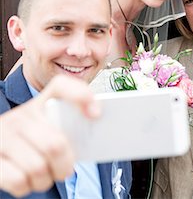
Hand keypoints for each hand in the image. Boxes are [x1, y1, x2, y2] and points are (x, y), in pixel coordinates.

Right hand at [0, 75, 100, 196]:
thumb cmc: (35, 142)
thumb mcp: (52, 128)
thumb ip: (74, 128)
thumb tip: (102, 140)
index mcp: (42, 104)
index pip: (62, 86)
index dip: (82, 96)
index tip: (96, 114)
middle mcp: (21, 116)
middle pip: (56, 144)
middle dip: (65, 165)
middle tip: (65, 169)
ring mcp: (3, 136)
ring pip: (38, 167)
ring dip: (46, 179)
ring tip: (45, 174)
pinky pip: (19, 180)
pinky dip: (27, 187)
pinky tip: (27, 180)